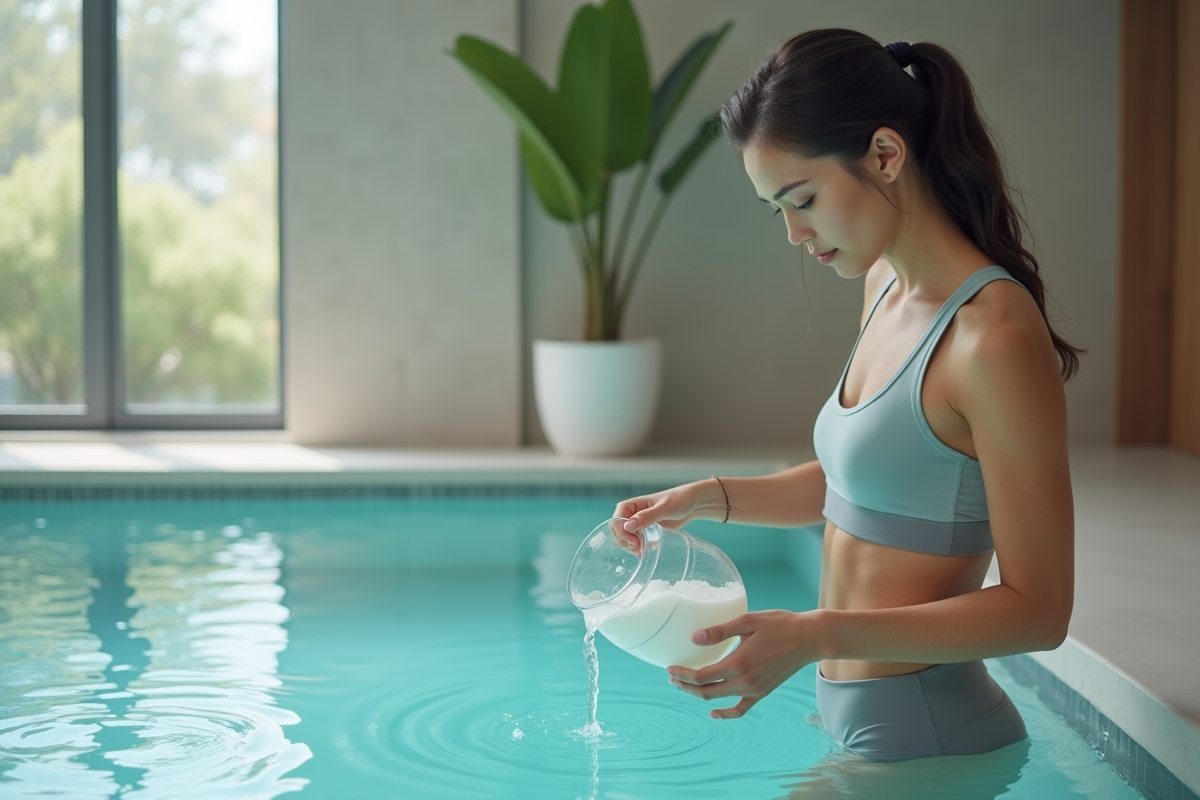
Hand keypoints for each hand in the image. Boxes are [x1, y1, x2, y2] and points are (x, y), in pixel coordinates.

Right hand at [612, 480, 719, 553]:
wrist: (691, 503)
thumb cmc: (678, 500)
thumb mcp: (664, 508)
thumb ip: (648, 516)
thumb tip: (628, 526)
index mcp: (630, 505)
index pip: (616, 521)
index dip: (622, 533)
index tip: (636, 542)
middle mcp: (630, 514)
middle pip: (617, 532)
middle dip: (626, 542)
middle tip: (640, 549)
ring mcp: (637, 524)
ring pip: (624, 539)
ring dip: (631, 547)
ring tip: (644, 551)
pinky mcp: (645, 531)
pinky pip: (635, 542)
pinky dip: (638, 547)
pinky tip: (648, 548)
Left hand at [666, 609, 820, 718]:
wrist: (809, 639)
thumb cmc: (779, 625)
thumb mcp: (747, 621)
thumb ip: (720, 631)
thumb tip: (694, 638)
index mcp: (738, 663)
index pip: (701, 676)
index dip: (682, 674)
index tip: (669, 668)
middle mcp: (745, 681)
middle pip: (706, 691)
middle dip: (685, 686)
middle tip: (672, 678)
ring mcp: (754, 690)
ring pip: (719, 700)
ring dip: (699, 695)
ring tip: (685, 686)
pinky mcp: (762, 692)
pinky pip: (741, 709)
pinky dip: (725, 714)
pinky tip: (714, 713)